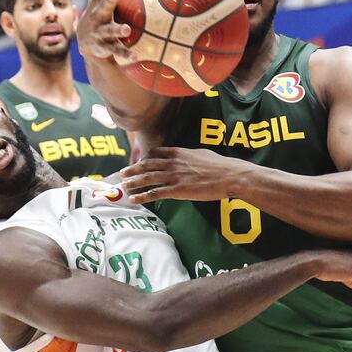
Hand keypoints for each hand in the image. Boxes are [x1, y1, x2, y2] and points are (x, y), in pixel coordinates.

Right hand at [77, 0, 136, 61]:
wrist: (87, 42)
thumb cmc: (102, 11)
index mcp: (99, 0)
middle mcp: (97, 14)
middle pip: (102, 6)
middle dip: (107, 0)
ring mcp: (99, 32)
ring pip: (109, 31)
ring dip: (117, 30)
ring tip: (126, 29)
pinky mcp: (103, 47)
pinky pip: (116, 51)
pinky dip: (125, 54)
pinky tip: (136, 56)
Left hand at [121, 147, 246, 202]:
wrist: (229, 176)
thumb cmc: (220, 165)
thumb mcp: (202, 154)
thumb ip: (189, 155)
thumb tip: (186, 156)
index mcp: (179, 153)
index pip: (155, 153)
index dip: (144, 158)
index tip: (138, 162)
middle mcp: (173, 163)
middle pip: (147, 165)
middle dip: (133, 169)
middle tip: (122, 173)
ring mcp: (174, 176)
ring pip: (147, 178)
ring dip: (133, 182)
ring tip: (123, 186)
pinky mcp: (178, 190)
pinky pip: (155, 193)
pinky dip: (143, 196)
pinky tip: (134, 199)